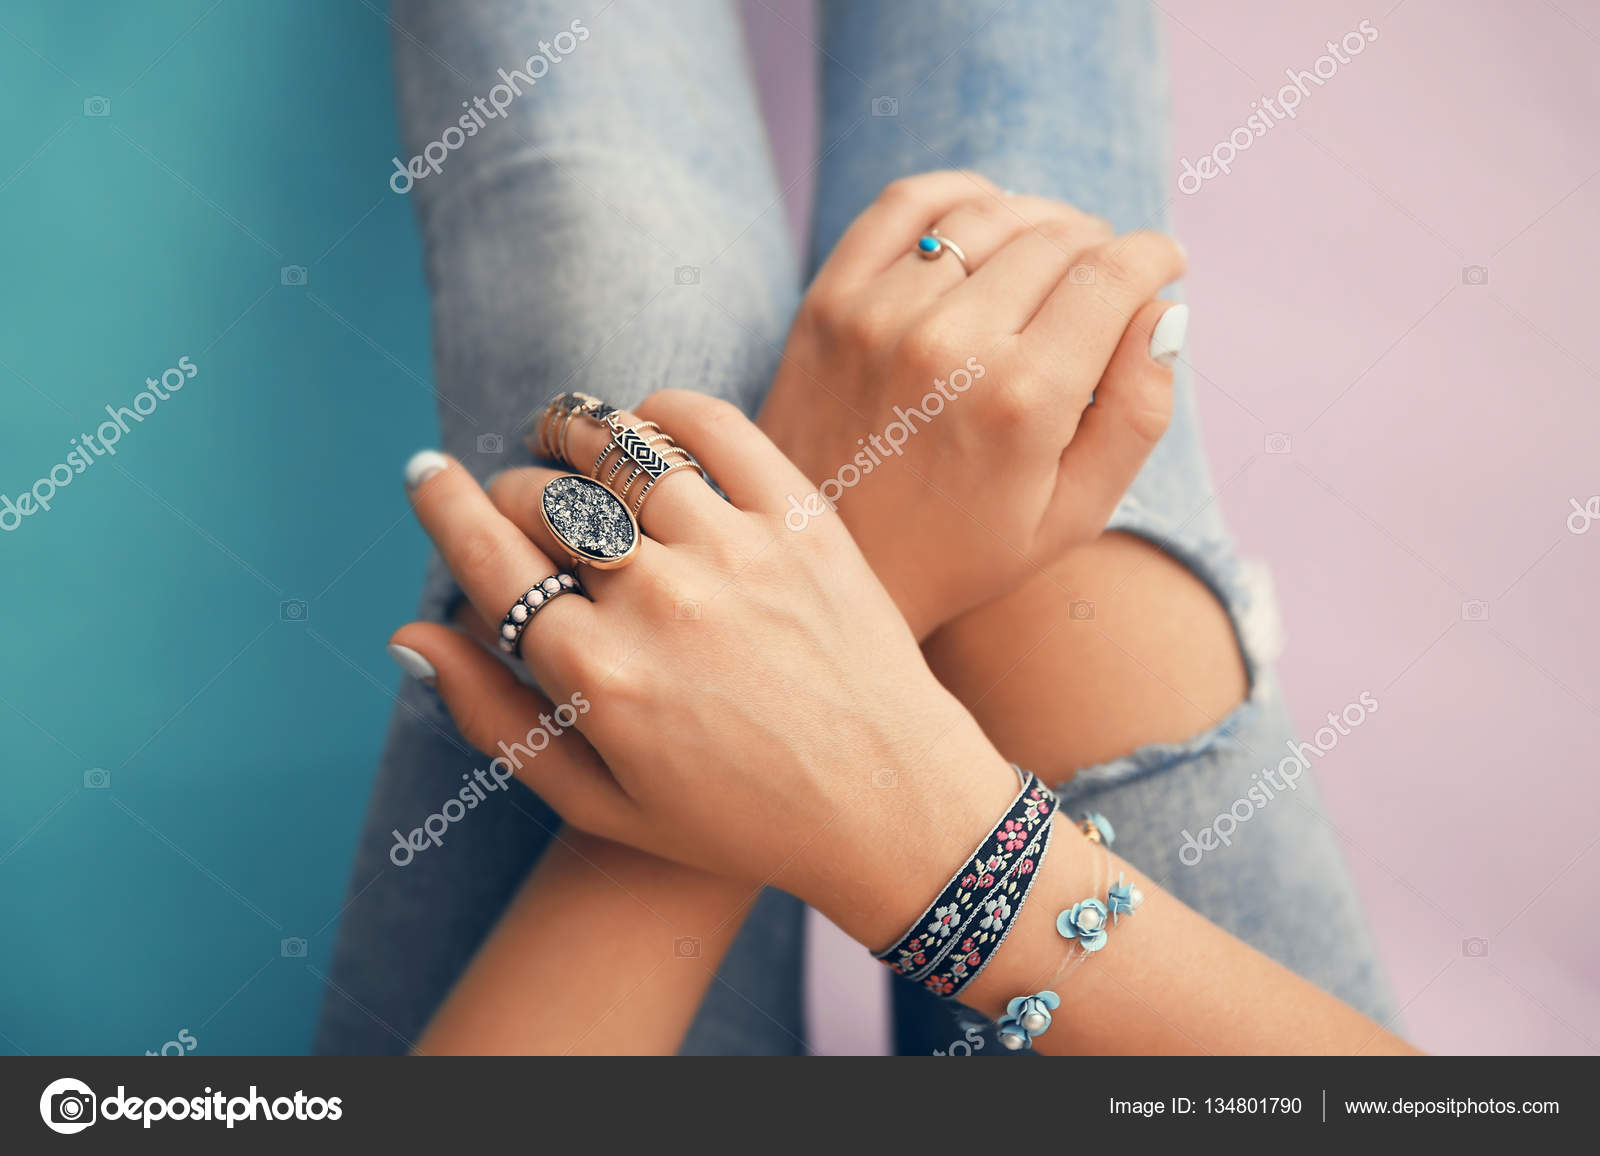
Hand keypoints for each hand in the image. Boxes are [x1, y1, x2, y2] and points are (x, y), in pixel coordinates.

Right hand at [392, 398, 1018, 948]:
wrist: (890, 805)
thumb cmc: (739, 819)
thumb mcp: (601, 803)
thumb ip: (495, 721)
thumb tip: (409, 636)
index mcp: (599, 677)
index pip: (487, 557)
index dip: (442, 504)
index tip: (425, 472)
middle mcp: (659, 602)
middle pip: (543, 501)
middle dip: (509, 492)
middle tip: (516, 501)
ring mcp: (735, 552)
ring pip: (617, 450)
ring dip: (572, 431)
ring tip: (561, 435)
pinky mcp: (802, 519)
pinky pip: (713, 427)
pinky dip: (663, 411)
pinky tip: (646, 425)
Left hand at [757, 171, 1187, 638]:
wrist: (827, 562)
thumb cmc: (960, 551)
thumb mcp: (1072, 515)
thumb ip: (1138, 413)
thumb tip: (1166, 309)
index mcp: (1022, 400)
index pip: (1114, 275)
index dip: (1155, 257)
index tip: (1164, 265)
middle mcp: (950, 344)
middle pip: (1059, 239)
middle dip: (1102, 247)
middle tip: (1106, 277)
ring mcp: (880, 315)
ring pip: (990, 214)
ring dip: (1038, 220)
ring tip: (1052, 254)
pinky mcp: (829, 302)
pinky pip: (906, 204)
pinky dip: (960, 195)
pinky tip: (985, 219)